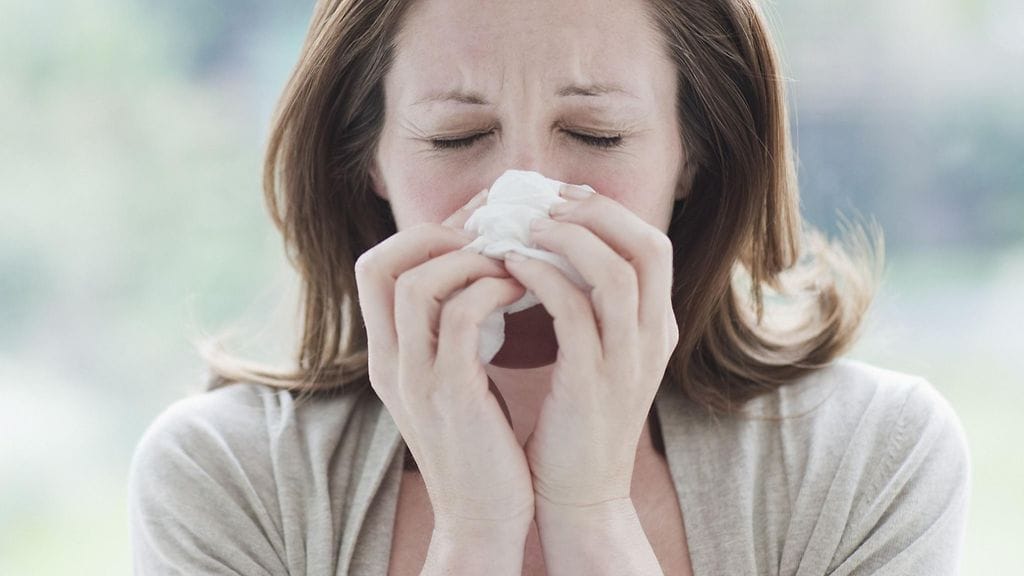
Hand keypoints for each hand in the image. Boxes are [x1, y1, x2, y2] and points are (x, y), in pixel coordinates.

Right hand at [354, 189, 534, 537]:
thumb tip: (480, 275)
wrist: (484, 517)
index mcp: (388, 354)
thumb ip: (451, 333)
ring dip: (469, 260)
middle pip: (378, 265)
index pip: (373, 268)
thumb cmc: (481, 444)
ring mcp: (415, 378)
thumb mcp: (453, 380)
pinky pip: (462, 319)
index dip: (421, 234)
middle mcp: (390, 361)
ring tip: (511, 260)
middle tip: (490, 231)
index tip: (473, 224)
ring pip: (416, 286)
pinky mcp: (451, 395)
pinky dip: (492, 290)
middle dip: (436, 234)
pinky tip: (522, 289)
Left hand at [503, 184, 679, 507]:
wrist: (580, 494)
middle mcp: (654, 338)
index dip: (608, 212)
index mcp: (657, 327)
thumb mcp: (600, 356)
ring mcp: (629, 361)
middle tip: (543, 202)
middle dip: (596, 213)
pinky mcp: (593, 383)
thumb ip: (593, 307)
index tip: (561, 197)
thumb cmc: (576, 419)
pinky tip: (510, 267)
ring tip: (524, 227)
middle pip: (648, 247)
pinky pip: (573, 312)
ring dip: (568, 238)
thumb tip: (559, 250)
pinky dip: (541, 278)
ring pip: (616, 273)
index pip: (653, 245)